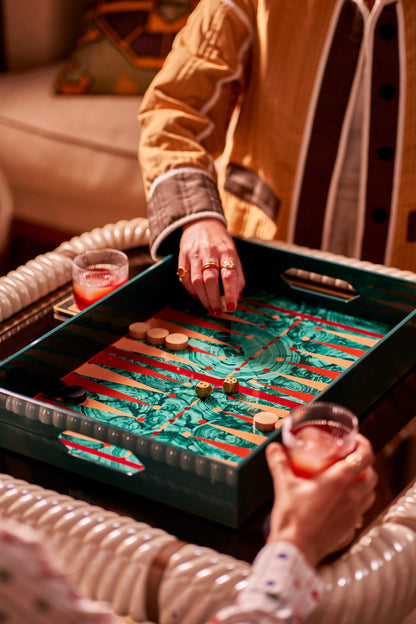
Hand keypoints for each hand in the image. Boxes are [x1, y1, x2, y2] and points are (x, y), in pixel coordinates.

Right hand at [177, 218, 244, 314]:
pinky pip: (184, 278)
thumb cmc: (221, 244)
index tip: (232, 307)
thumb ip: (237, 276)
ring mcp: (194, 254)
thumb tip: (237, 297)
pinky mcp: (182, 256)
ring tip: (209, 307)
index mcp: (227, 251)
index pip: (229, 274)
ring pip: (196, 281)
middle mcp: (210, 252)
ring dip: (202, 298)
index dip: (231, 292)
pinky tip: (197, 295)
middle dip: (214, 299)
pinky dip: (190, 290)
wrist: (201, 223)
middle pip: (210, 279)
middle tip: (217, 311)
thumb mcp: (234, 255)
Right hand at [265, 434, 377, 566]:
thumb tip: (275, 448)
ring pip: (370, 492)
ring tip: (349, 478)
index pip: (365, 456)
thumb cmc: (292, 518)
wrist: (295, 549)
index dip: (364, 444)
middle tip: (350, 458)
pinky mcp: (349, 526)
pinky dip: (358, 500)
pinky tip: (343, 500)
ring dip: (364, 482)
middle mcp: (352, 495)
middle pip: (371, 474)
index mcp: (339, 480)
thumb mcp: (283, 484)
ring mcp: (353, 512)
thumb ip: (279, 462)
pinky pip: (362, 509)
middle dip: (364, 463)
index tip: (355, 440)